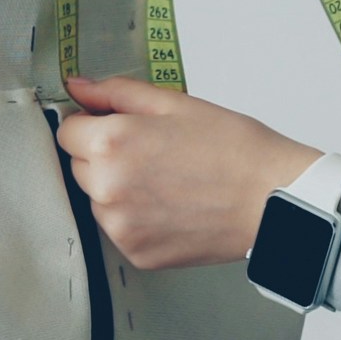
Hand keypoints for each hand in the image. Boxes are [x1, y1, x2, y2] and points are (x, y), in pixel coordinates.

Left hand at [55, 75, 325, 270]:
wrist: (273, 200)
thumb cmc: (234, 149)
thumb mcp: (175, 104)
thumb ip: (117, 93)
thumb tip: (78, 86)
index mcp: (111, 144)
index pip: (67, 132)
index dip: (93, 125)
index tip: (119, 127)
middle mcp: (107, 189)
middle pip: (80, 167)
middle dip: (105, 157)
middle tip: (155, 153)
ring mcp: (120, 227)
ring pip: (99, 201)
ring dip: (120, 190)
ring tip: (169, 182)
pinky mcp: (137, 253)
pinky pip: (121, 230)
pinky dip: (139, 219)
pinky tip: (174, 206)